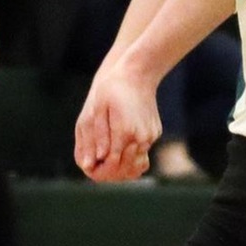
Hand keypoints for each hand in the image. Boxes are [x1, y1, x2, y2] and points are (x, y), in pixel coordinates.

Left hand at [74, 62, 161, 181]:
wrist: (138, 73)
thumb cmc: (112, 88)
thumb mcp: (97, 110)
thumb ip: (95, 137)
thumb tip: (91, 162)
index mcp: (124, 131)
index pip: (112, 162)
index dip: (100, 169)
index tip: (91, 168)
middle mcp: (141, 136)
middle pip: (125, 167)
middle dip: (110, 172)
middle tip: (97, 169)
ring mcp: (150, 136)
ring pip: (137, 164)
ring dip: (122, 168)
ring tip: (107, 164)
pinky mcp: (155, 133)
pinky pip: (143, 153)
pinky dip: (132, 157)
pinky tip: (120, 153)